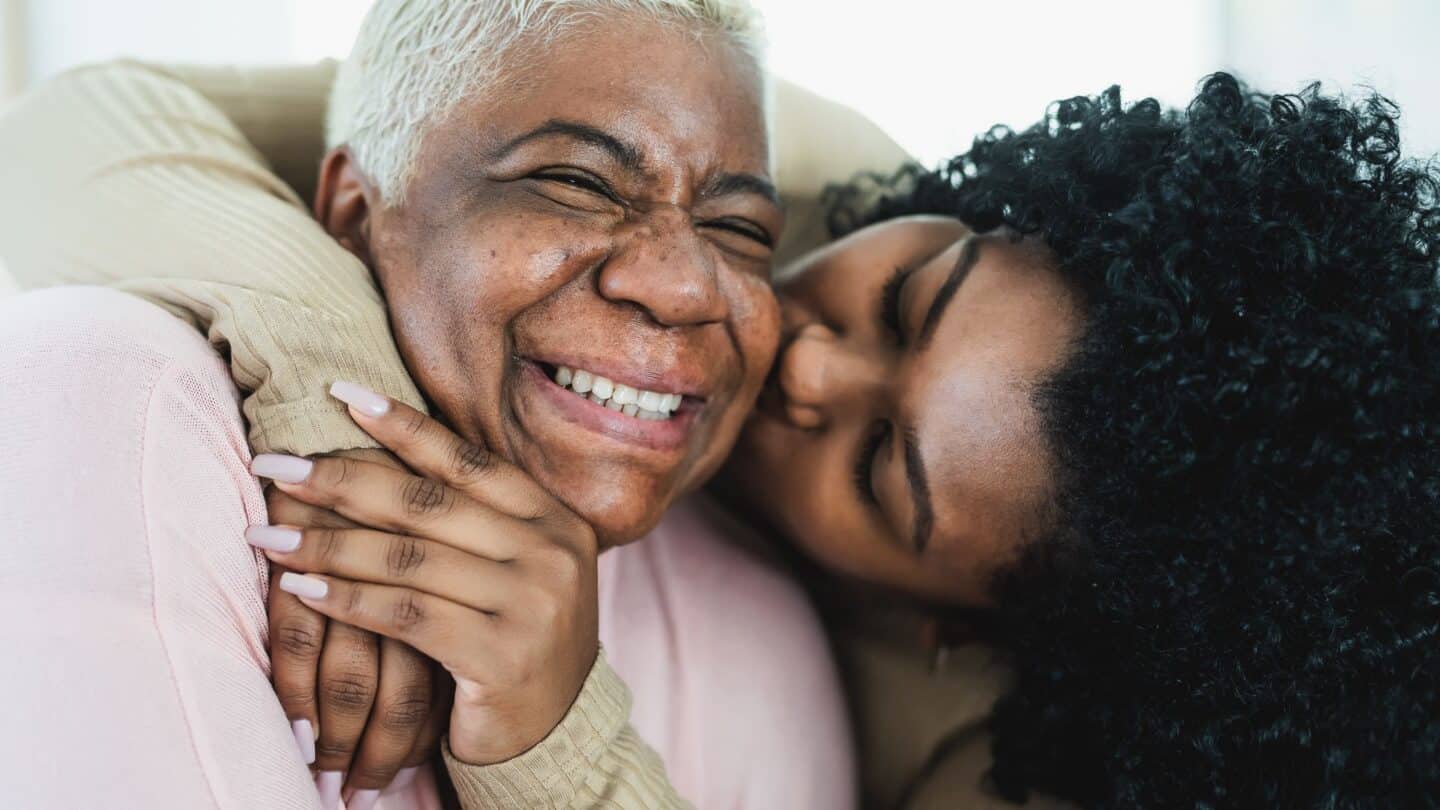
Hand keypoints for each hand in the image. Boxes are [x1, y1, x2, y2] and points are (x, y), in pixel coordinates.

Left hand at [249, 383, 599, 764]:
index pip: (468, 461)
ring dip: (326, 543)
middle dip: (342, 479)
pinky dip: (346, 599)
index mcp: (555, 520)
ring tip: (266, 534)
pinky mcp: (500, 657)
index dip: (403, 426)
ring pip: (408, 559)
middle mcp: (551, 553)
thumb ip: (470, 521)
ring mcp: (531, 604)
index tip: (340, 395)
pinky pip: (405, 616)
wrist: (556, 733)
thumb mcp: (512, 569)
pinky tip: (301, 587)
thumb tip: (377, 451)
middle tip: (276, 464)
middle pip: (428, 504)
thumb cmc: (515, 640)